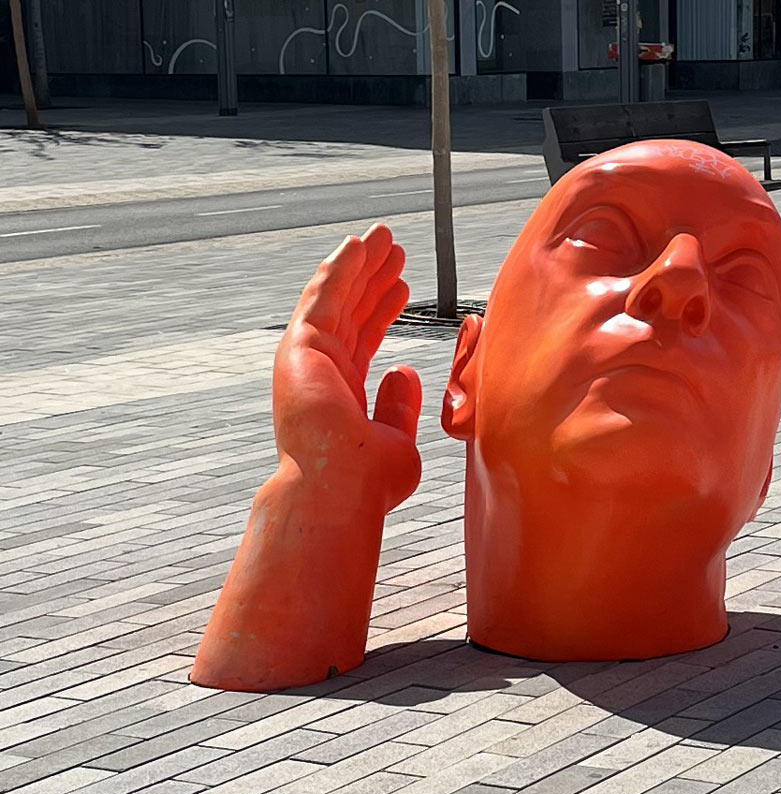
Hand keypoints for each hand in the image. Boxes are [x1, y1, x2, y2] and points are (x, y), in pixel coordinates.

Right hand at [191, 224, 422, 690]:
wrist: (340, 492)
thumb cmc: (369, 483)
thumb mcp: (398, 440)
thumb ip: (398, 405)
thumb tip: (404, 370)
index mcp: (342, 395)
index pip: (364, 341)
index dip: (382, 310)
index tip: (403, 286)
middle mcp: (322, 374)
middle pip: (351, 313)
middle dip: (373, 280)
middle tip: (394, 251)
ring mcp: (308, 359)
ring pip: (337, 299)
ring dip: (359, 267)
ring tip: (382, 239)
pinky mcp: (300, 347)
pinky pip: (323, 297)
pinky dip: (340, 269)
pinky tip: (357, 244)